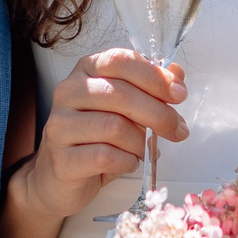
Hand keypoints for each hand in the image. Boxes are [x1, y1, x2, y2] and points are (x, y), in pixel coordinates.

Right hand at [14, 48, 188, 222]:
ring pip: (115, 127)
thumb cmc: (95, 138)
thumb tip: (177, 74)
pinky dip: (127, 161)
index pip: (120, 60)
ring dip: (141, 142)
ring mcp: (60, 125)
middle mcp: (68, 92)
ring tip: (145, 151)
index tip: (179, 94)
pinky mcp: (61, 159)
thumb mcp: (124, 108)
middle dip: (159, 114)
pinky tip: (128, 162)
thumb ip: (149, 88)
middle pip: (121, 94)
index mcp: (85, 70)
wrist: (58, 177)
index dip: (154, 76)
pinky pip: (105, 156)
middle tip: (178, 130)